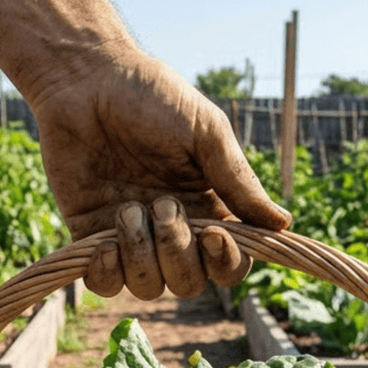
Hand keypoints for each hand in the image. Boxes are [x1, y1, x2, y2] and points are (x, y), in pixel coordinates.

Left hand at [30, 45, 290, 298]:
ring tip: (127, 209)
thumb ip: (239, 182)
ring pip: (149, 287)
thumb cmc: (151, 97)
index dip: (226, 262)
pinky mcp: (90, 238)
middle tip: (162, 206)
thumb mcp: (206, 133)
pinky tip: (104, 243)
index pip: (230, 264)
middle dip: (178, 253)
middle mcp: (172, 231)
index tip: (213, 234)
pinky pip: (105, 284)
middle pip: (189, 283)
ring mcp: (131, 238)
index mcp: (208, 209)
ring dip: (141, 255)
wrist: (84, 80)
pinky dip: (106, 273)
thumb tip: (283, 224)